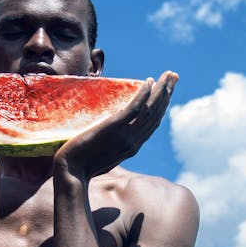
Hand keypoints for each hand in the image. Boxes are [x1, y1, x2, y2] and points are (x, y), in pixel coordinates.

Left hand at [53, 71, 177, 181]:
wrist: (71, 172)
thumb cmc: (81, 166)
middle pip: (156, 114)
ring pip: (150, 109)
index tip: (166, 92)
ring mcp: (126, 135)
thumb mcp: (101, 156)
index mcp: (132, 147)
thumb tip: (106, 135)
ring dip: (161, 90)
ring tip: (169, 74)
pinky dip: (144, 94)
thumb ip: (109, 146)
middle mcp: (134, 141)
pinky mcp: (114, 128)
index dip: (161, 107)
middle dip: (166, 93)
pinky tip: (149, 81)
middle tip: (174, 76)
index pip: (152, 123)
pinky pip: (135, 108)